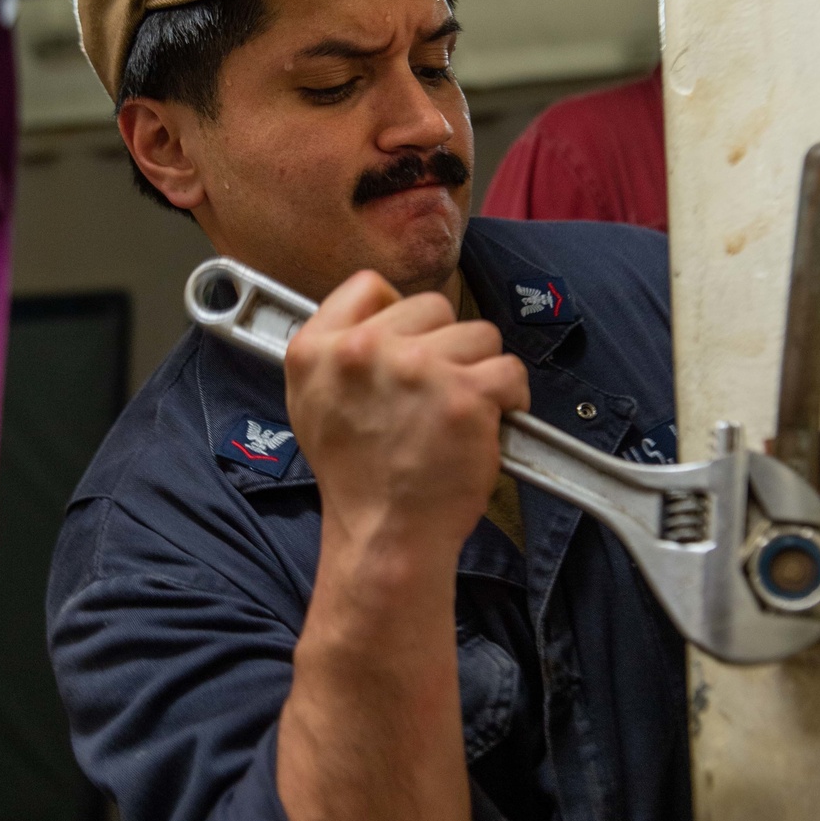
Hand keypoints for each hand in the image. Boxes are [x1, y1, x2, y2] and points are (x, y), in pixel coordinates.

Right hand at [285, 270, 530, 561]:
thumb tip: (375, 314)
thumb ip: (334, 352)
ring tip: (458, 412)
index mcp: (316, 349)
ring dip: (478, 370)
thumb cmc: (356, 477)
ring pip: (478, 334)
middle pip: (432, 306)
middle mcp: (362, 350)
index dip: (397, 313)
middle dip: (443, 345)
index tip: (405, 344)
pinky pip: (509, 370)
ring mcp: (417, 369)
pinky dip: (509, 397)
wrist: (386, 535)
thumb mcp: (310, 404)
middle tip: (432, 393)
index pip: (369, 285)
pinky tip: (487, 423)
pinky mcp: (465, 395)